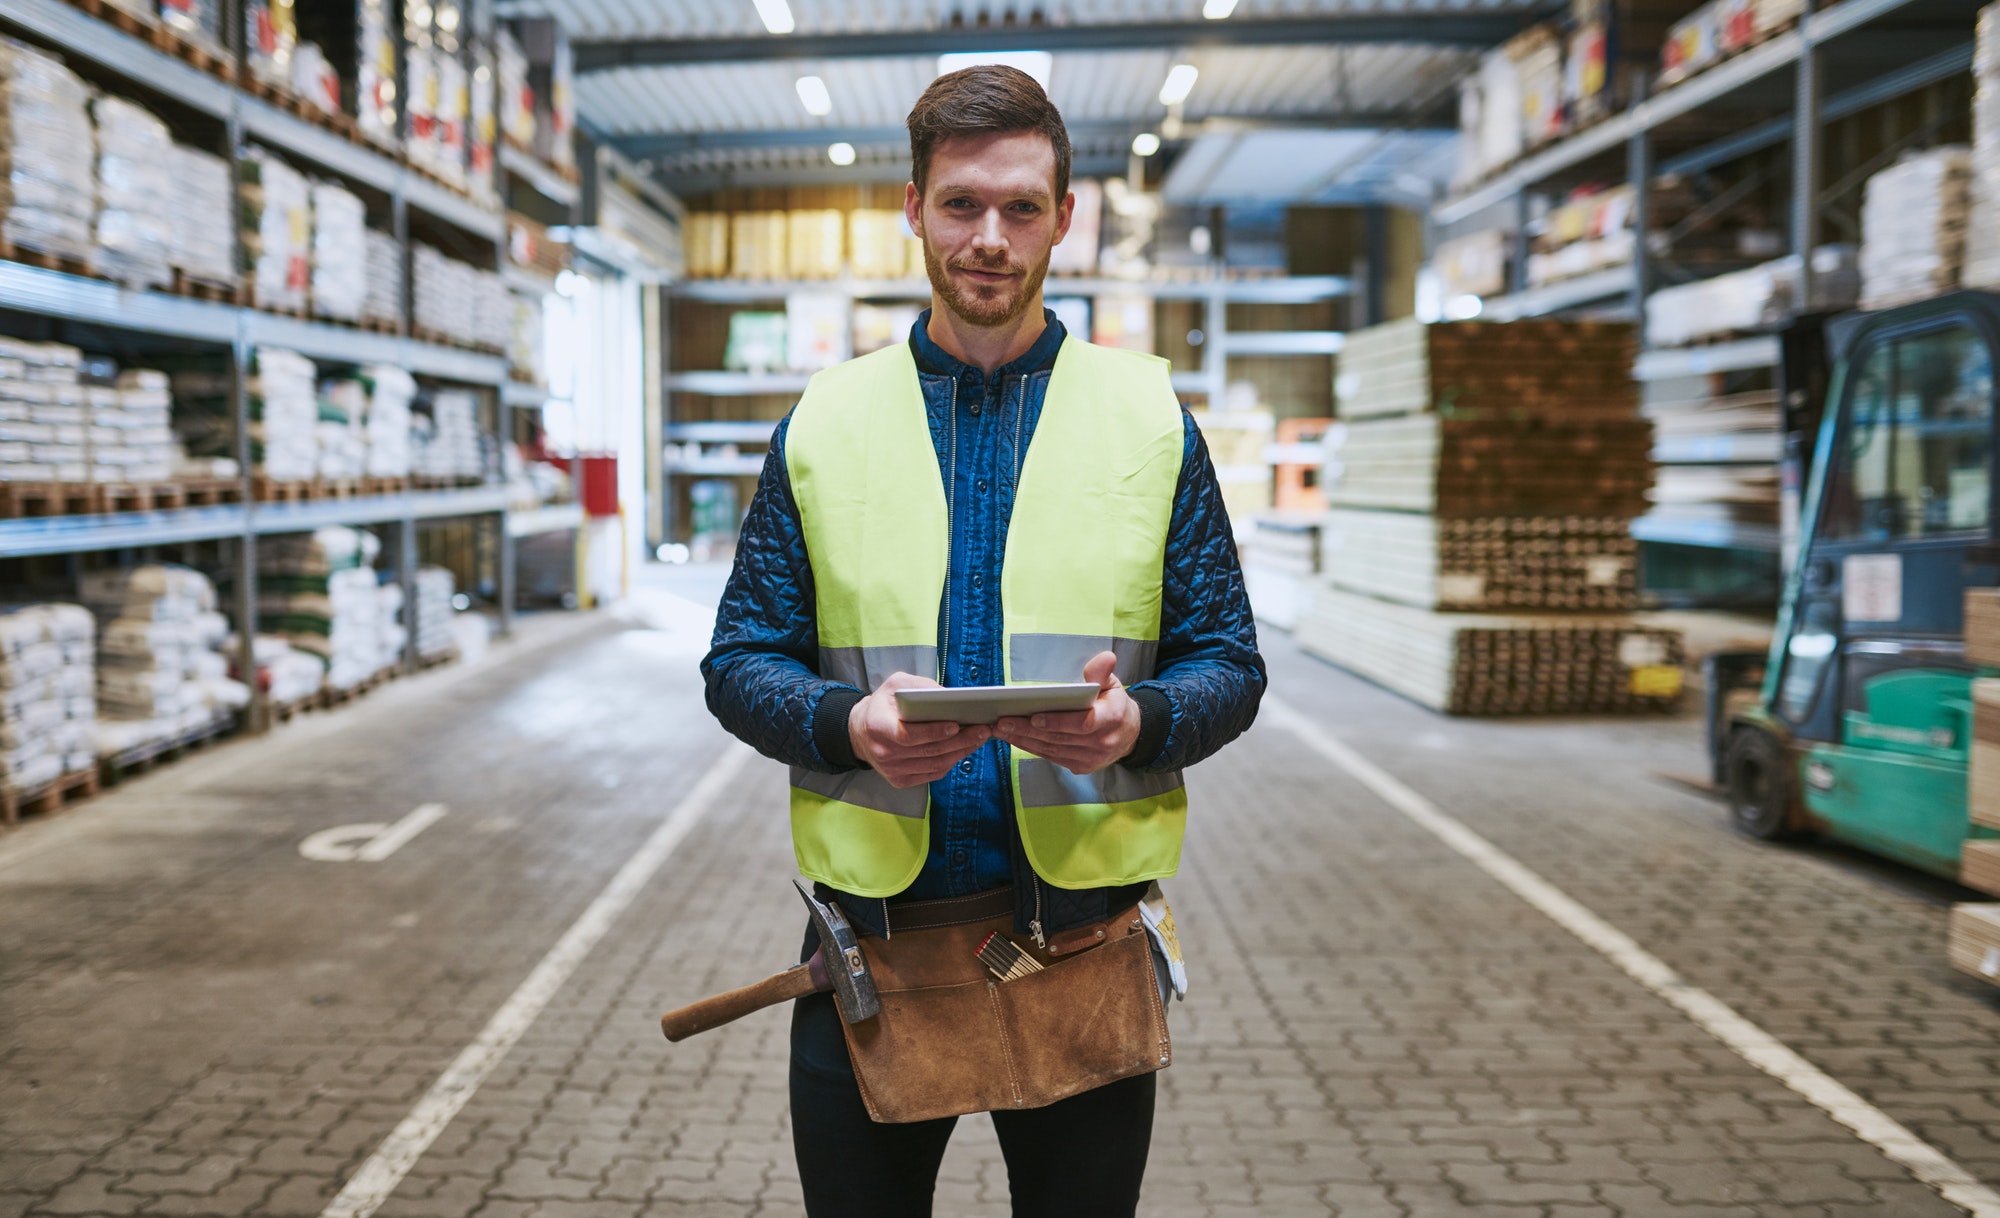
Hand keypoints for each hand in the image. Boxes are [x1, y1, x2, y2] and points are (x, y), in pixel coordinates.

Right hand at [848, 672, 990, 788]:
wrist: (862, 731)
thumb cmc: (883, 705)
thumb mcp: (895, 685)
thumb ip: (920, 687)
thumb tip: (950, 697)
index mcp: (878, 726)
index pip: (908, 735)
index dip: (933, 732)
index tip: (956, 725)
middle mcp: (883, 752)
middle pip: (928, 751)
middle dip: (960, 741)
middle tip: (982, 730)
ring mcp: (891, 770)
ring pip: (934, 764)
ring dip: (961, 752)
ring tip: (979, 738)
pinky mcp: (900, 780)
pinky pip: (932, 773)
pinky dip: (951, 762)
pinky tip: (964, 749)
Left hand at [994, 651, 1140, 775]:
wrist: (1129, 735)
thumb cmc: (1114, 705)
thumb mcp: (1112, 684)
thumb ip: (1103, 672)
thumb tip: (1106, 658)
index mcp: (1112, 718)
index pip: (1082, 723)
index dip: (1057, 722)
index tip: (1033, 717)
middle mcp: (1102, 742)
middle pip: (1059, 738)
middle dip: (1027, 730)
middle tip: (1002, 721)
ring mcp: (1091, 758)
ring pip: (1052, 750)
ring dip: (1023, 740)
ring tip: (1001, 729)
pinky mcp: (1081, 767)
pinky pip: (1052, 757)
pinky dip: (1031, 748)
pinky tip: (1014, 738)